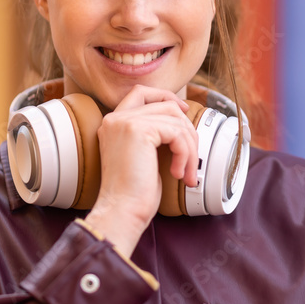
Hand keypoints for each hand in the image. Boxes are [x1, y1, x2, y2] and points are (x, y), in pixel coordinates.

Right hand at [83, 85, 198, 256]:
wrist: (122, 211)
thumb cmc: (133, 194)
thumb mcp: (143, 156)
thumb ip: (154, 135)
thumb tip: (182, 121)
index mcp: (113, 123)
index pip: (141, 92)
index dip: (165, 97)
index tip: (183, 112)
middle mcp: (115, 118)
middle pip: (165, 104)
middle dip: (186, 129)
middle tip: (191, 159)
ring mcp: (124, 122)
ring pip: (175, 119)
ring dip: (189, 148)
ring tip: (185, 173)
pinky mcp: (138, 130)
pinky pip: (177, 133)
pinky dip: (185, 154)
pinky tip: (177, 174)